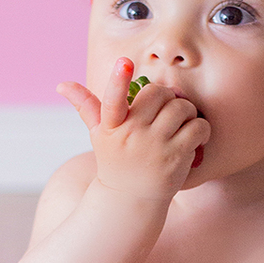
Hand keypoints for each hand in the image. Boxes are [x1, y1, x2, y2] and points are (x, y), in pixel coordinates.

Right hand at [58, 58, 208, 199]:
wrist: (130, 200)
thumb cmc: (116, 160)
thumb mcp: (99, 134)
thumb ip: (86, 106)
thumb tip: (62, 84)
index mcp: (111, 126)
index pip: (112, 100)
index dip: (118, 80)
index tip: (124, 63)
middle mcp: (131, 135)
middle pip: (158, 94)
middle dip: (167, 97)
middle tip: (166, 109)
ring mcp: (154, 147)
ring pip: (181, 108)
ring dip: (187, 111)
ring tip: (180, 123)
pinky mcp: (176, 157)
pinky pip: (198, 127)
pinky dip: (201, 128)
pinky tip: (193, 136)